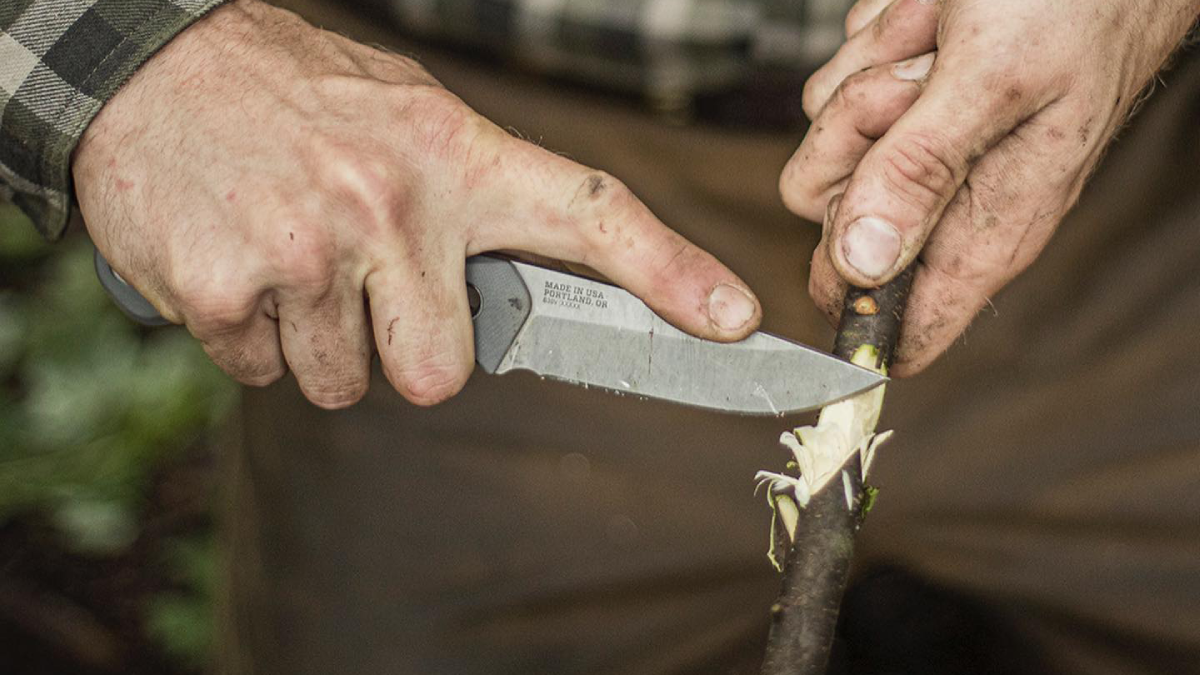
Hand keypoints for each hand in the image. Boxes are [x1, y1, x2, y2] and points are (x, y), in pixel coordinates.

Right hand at [73, 0, 761, 407]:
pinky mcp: (231, 291)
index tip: (735, 319)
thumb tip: (514, 302)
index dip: (671, 271)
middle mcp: (393, 205)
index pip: (588, 214)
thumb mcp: (404, 120)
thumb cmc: (295, 100)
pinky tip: (238, 262)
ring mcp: (311, 251)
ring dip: (321, 342)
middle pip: (441, 373)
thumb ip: (466, 204)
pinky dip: (252, 338)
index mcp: (456, 156)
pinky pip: (265, 374)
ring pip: (346, 382)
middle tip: (363, 285)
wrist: (152, 66)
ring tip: (291, 255)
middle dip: (405, 352)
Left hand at [780, 0, 1199, 374]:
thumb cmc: (1073, 4)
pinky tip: (927, 22)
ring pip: (826, 145)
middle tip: (919, 86)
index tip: (846, 244)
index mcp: (990, 227)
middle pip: (830, 216)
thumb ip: (924, 171)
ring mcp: (915, 150)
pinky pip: (835, 88)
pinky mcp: (896, 105)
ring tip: (939, 40)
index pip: (906, 331)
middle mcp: (948, 200)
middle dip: (855, 139)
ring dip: (869, 79)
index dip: (855, 309)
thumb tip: (863, 266)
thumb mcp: (995, 82)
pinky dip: (870, 46)